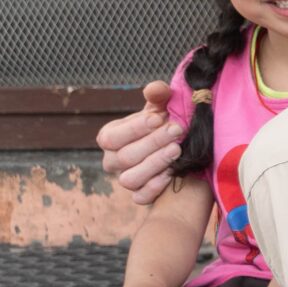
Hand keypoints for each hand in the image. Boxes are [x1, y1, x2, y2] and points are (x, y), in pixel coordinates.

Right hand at [98, 82, 186, 205]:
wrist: (176, 146)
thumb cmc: (162, 124)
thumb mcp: (159, 108)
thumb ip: (157, 96)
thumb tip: (155, 89)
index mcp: (110, 138)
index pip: (112, 137)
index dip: (135, 128)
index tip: (159, 117)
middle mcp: (112, 161)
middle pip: (125, 157)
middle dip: (153, 142)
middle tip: (177, 130)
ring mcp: (125, 179)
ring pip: (130, 179)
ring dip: (155, 164)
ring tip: (177, 149)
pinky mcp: (139, 195)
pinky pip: (141, 197)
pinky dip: (155, 187)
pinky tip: (172, 173)